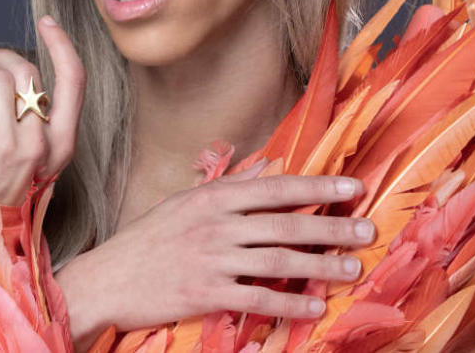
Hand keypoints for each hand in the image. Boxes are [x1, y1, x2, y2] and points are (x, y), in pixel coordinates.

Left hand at [0, 15, 84, 204]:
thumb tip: (23, 82)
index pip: (74, 82)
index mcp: (60, 150)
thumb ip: (36, 129)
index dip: (63, 45)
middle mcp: (40, 145)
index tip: (48, 23)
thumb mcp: (32, 167)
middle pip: (29, 71)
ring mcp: (9, 143)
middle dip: (3, 55)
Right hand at [55, 163, 374, 341]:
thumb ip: (230, 187)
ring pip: (278, 260)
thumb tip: (269, 167)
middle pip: (285, 223)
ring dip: (320, 265)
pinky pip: (257, 298)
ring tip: (352, 267)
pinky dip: (289, 302)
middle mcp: (216, 224)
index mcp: (213, 197)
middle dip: (332, 225)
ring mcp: (212, 259)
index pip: (276, 187)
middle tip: (367, 229)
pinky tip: (314, 307)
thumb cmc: (147, 240)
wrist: (106, 278)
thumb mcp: (184, 202)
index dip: (318, 186)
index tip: (353, 187)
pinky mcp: (206, 293)